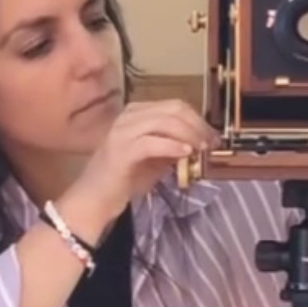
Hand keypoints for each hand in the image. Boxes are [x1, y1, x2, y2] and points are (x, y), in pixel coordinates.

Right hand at [60, 100, 217, 235]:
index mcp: (136, 113)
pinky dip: (172, 146)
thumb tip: (200, 143)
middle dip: (197, 125)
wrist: (94, 200)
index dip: (198, 119)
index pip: (174, 106)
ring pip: (164, 121)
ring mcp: (122, 131)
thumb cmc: (124, 180)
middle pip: (173, 109)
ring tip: (201, 149)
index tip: (213, 137)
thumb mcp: (156, 159)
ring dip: (188, 134)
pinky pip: (152, 142)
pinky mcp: (120, 150)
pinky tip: (185, 153)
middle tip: (211, 143)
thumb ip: (174, 147)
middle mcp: (128, 116)